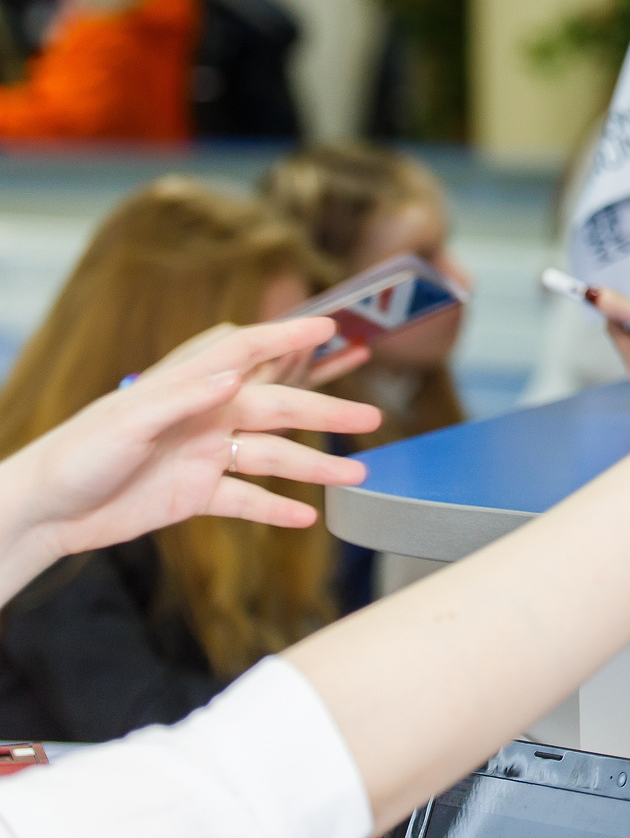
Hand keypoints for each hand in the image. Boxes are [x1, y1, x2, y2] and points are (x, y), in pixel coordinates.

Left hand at [0, 317, 383, 583]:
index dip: (290, 337)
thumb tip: (236, 373)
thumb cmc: (75, 456)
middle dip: (326, 412)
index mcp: (188, 387)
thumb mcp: (127, 423)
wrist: (42, 514)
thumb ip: (184, 396)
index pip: (248, 351)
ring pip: (272, 457)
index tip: (331, 326)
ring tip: (355, 477)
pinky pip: (247, 500)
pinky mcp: (196, 495)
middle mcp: (205, 417)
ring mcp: (204, 457)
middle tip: (372, 418)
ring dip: (313, 466)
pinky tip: (307, 517)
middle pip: (277, 409)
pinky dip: (277, 509)